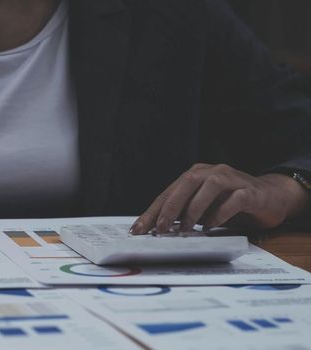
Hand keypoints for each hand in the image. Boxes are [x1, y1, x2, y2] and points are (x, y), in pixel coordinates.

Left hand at [131, 163, 308, 233]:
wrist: (270, 198)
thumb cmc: (230, 203)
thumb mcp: (202, 208)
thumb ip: (182, 213)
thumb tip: (156, 230)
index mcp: (195, 174)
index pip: (169, 192)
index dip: (152, 211)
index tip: (138, 230)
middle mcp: (212, 172)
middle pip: (187, 183)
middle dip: (170, 207)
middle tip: (160, 229)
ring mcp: (233, 179)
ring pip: (209, 187)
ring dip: (194, 209)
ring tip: (185, 229)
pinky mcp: (250, 192)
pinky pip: (234, 199)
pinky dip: (220, 213)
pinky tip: (210, 227)